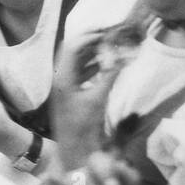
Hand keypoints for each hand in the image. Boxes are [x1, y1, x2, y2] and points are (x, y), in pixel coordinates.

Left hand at [51, 29, 140, 173]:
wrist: (73, 153)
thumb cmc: (84, 129)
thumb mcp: (98, 100)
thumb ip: (110, 75)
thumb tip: (125, 55)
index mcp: (63, 78)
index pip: (74, 46)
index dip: (91, 36)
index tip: (110, 30)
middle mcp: (60, 79)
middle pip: (74, 51)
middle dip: (93, 41)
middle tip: (112, 35)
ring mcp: (63, 87)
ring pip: (77, 62)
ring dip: (94, 53)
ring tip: (113, 46)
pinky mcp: (69, 94)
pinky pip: (80, 73)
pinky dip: (93, 66)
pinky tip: (107, 64)